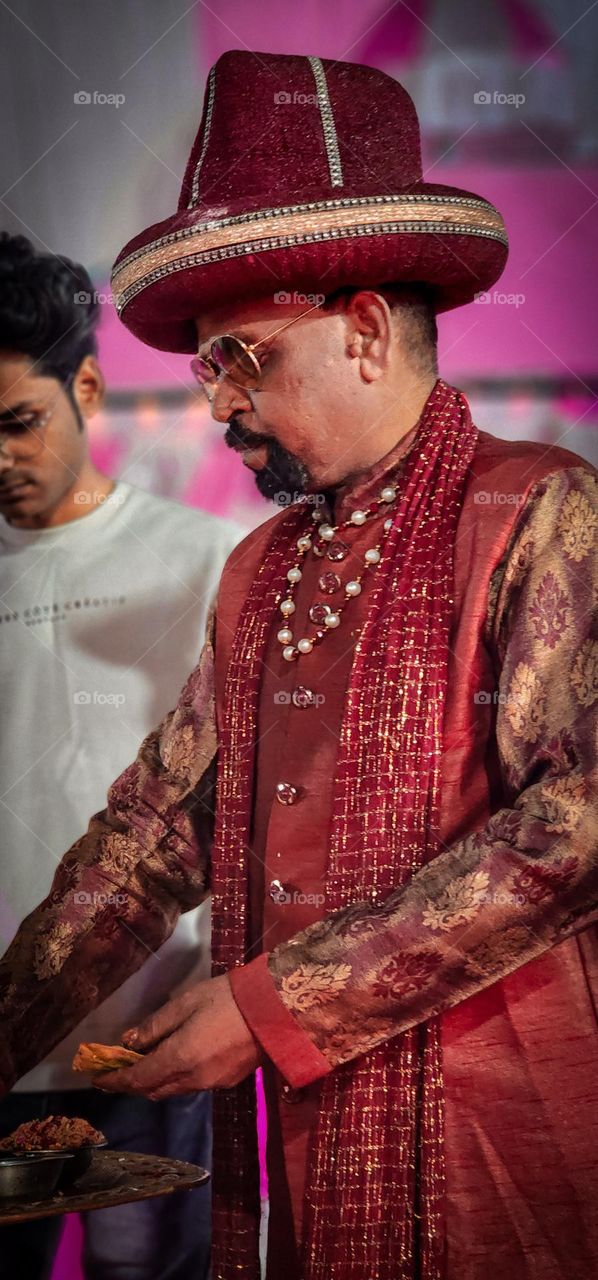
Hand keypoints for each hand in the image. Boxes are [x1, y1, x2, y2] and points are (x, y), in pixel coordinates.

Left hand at [92, 974, 262, 1099]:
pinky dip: (177, 1078)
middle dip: (133, 1083)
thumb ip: (155, 1025)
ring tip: (146, 1064)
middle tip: (118, 1071)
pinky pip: (192, 1085)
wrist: (276, 1009)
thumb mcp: (186, 1002)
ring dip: (155, 1082)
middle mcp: (192, 1079)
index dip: (115, 1081)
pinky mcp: (227, 1082)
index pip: (137, 1079)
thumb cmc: (227, 998)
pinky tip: (178, 1061)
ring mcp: (212, 1084)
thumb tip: (129, 1042)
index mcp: (179, 1057)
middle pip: (153, 1090)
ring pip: (173, 1090)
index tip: (97, 1079)